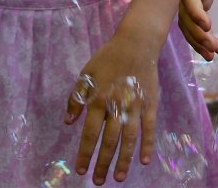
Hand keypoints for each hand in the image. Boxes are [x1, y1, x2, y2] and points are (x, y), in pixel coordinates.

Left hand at [65, 31, 159, 183]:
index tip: (81, 170)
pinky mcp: (150, 103)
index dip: (85, 153)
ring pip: (129, 138)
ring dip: (124, 160)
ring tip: (119, 178)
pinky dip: (147, 144)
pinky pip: (149, 128)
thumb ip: (76, 99)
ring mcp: (135, 106)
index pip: (90, 133)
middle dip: (102, 163)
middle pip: (109, 141)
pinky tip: (144, 160)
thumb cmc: (107, 58)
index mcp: (98, 100)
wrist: (136, 42)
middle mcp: (116, 106)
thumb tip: (68, 122)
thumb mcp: (85, 74)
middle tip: (98, 182)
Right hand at [178, 0, 217, 58]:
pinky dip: (200, 35)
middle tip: (215, 50)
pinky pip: (194, 19)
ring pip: (187, 20)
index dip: (195, 11)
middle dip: (197, 33)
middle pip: (186, 13)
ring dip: (197, 39)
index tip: (208, 26)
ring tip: (214, 55)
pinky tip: (211, 49)